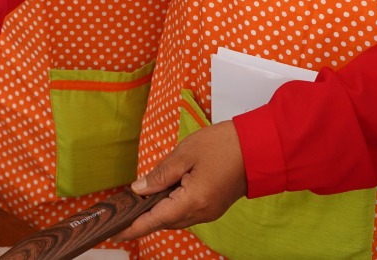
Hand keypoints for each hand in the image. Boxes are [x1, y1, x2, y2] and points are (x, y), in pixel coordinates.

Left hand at [114, 121, 247, 240]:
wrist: (259, 147)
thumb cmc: (225, 145)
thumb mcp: (185, 153)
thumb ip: (161, 174)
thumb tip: (139, 189)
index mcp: (193, 200)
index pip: (156, 219)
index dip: (134, 226)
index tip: (116, 232)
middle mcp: (202, 213)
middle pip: (165, 221)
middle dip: (144, 217)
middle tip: (124, 209)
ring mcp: (210, 212)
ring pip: (176, 218)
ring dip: (159, 211)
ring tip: (143, 198)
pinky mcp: (214, 207)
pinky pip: (187, 212)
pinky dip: (173, 206)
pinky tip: (165, 193)